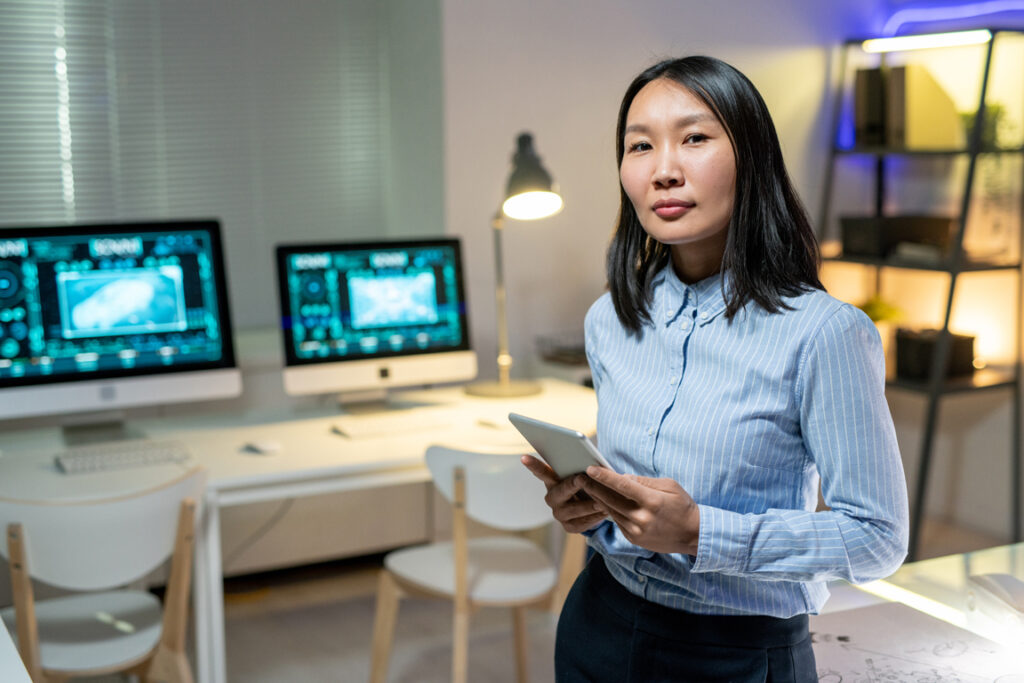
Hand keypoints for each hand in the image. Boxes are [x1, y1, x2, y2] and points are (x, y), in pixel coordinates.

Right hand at [520, 455, 607, 532]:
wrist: (595, 506)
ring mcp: (559, 513)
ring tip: (602, 502)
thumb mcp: (585, 473)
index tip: (524, 457)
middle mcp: (552, 497)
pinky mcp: (568, 526)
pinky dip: (594, 518)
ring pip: (573, 510)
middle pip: (560, 491)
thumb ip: (583, 468)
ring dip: (588, 505)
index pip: (541, 471)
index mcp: (553, 480)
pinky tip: (605, 512)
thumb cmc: (589, 484)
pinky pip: (581, 523)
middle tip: (581, 478)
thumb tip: (591, 463)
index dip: (533, 465)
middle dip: (571, 485)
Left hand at [581, 466, 699, 555]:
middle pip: (611, 499)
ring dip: (598, 499)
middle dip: (594, 487)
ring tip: (587, 487)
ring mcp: (636, 531)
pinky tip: (602, 501)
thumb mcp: (669, 486)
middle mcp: (642, 518)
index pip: (622, 486)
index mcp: (652, 501)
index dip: (604, 476)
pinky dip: (610, 510)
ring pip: (611, 511)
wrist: (693, 535)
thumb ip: (644, 481)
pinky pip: (617, 521)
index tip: (590, 468)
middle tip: (581, 477)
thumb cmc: (682, 506)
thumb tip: (622, 478)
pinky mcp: (634, 539)